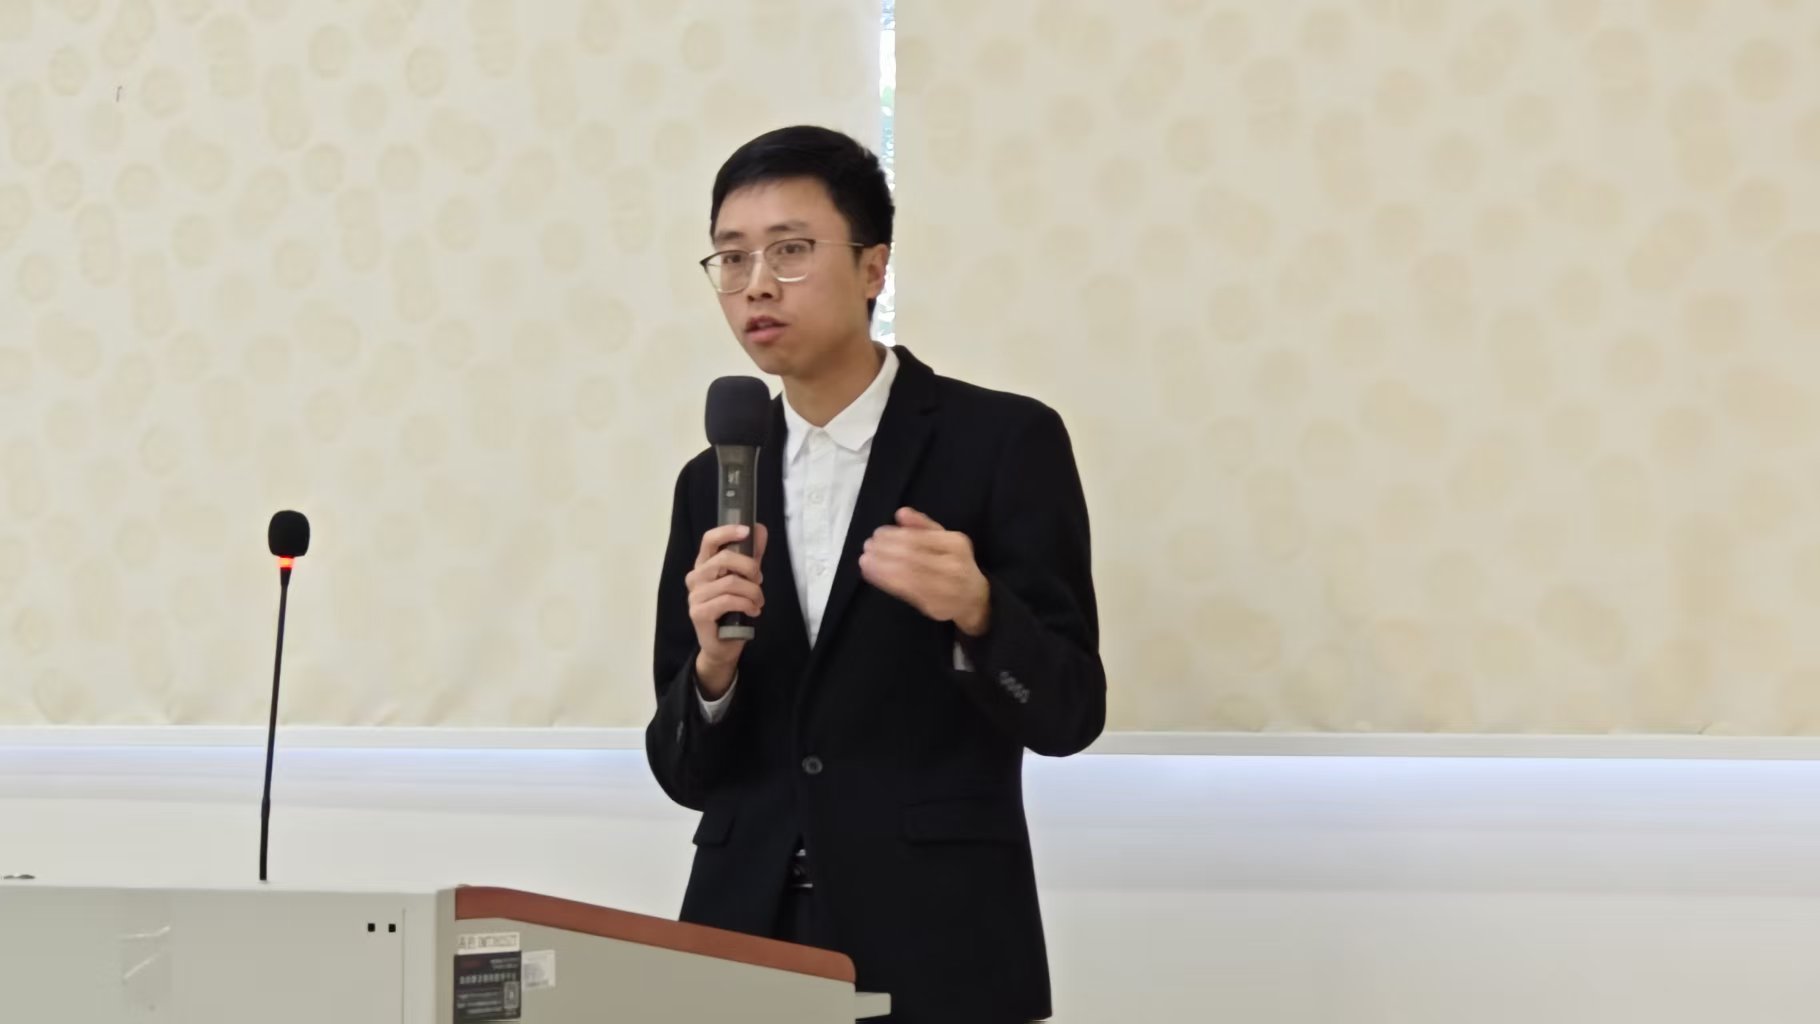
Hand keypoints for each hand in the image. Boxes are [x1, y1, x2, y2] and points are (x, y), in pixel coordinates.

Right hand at [685, 523, 767, 697]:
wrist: (723, 645)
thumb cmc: (733, 609)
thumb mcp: (745, 579)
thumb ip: (751, 556)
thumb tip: (760, 529)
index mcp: (704, 565)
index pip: (709, 540)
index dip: (728, 532)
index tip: (747, 531)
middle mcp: (696, 577)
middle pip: (724, 558)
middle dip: (750, 568)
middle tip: (759, 581)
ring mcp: (695, 595)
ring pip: (731, 582)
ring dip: (753, 592)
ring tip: (758, 602)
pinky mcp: (698, 613)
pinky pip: (728, 601)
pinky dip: (747, 604)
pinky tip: (752, 611)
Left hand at [860, 508, 990, 635]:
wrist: (974, 597)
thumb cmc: (956, 563)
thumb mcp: (946, 539)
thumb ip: (923, 525)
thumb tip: (901, 513)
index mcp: (956, 544)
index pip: (919, 538)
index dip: (894, 536)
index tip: (878, 533)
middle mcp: (953, 565)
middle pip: (911, 556)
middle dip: (884, 551)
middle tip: (868, 546)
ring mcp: (945, 588)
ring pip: (906, 575)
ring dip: (881, 566)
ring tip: (865, 559)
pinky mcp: (934, 605)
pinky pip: (905, 591)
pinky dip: (885, 581)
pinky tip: (872, 574)